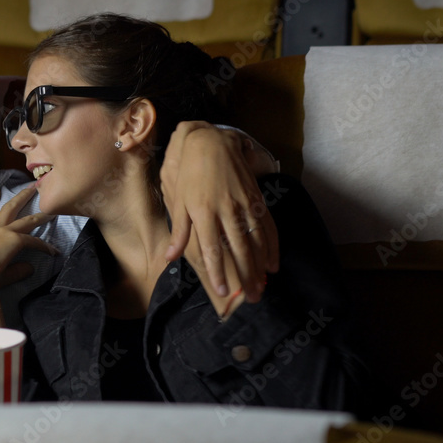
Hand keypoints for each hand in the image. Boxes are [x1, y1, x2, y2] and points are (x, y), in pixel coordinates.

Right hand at [0, 186, 55, 326]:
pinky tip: (53, 252)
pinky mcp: (14, 239)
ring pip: (25, 220)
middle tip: (29, 187)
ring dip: (39, 215)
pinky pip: (33, 241)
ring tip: (49, 211)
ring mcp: (4, 232)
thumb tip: (30, 268)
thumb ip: (15, 269)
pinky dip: (44, 247)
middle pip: (8, 208)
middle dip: (20, 197)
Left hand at [160, 121, 278, 302]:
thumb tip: (170, 257)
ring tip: (262, 287)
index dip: (219, 271)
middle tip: (252, 298)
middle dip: (246, 276)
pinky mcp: (257, 199)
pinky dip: (272, 246)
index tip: (224, 292)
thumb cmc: (190, 175)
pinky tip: (272, 263)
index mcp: (204, 212)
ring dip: (260, 266)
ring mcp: (245, 204)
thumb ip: (179, 231)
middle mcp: (226, 210)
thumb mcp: (178, 201)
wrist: (213, 144)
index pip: (213, 248)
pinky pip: (268, 226)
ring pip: (256, 240)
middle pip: (239, 249)